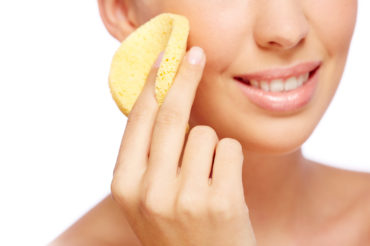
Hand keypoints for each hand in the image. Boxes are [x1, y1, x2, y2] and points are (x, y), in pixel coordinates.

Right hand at [111, 46, 255, 245]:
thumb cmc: (177, 227)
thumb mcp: (148, 195)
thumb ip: (148, 154)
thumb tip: (164, 97)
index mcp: (125, 186)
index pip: (139, 120)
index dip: (153, 83)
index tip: (166, 57)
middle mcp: (149, 192)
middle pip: (171, 116)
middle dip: (185, 78)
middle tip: (196, 53)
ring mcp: (185, 199)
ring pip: (205, 133)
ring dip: (209, 146)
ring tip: (206, 178)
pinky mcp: (220, 202)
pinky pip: (229, 149)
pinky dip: (229, 159)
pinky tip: (224, 187)